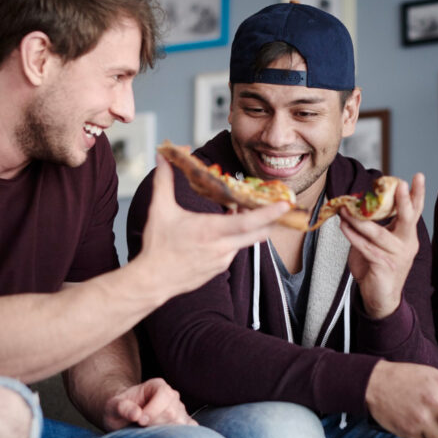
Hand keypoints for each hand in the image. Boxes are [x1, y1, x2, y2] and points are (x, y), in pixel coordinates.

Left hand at [101, 377, 195, 429]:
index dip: (153, 410)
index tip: (140, 421)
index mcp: (157, 386)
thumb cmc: (119, 409)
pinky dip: (182, 437)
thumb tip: (136, 414)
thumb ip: (122, 408)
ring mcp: (180, 410)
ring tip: (150, 434)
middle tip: (142, 429)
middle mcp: (172, 396)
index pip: (165, 395)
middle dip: (156, 424)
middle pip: (173, 412)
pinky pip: (191, 430)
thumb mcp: (113, 406)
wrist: (125, 415)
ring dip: (165, 434)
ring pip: (181, 424)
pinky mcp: (184, 423)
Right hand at [135, 156, 289, 297]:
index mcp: (210, 231)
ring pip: (245, 241)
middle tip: (280, 206)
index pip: (248, 222)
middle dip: (271, 219)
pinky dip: (235, 238)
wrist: (152, 280)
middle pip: (258, 233)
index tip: (285, 204)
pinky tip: (225, 230)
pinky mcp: (219, 269)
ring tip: (242, 211)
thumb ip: (164, 181)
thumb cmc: (157, 246)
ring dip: (249, 227)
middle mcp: (221, 247)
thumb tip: (164, 157)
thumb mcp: (159, 210)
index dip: (269, 213)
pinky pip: (234, 250)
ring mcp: (222, 260)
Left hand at [340, 174, 424, 318]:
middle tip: (401, 184)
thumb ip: (375, 226)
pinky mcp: (383, 266)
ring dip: (359, 219)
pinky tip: (343, 226)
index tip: (418, 176)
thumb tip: (356, 205)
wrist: (381, 298)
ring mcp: (396, 256)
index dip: (417, 194)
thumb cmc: (379, 267)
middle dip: (404, 201)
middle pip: (408, 219)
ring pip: (378, 233)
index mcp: (408, 236)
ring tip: (345, 208)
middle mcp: (406, 244)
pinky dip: (352, 235)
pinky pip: (365, 247)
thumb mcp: (380, 243)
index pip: (415, 211)